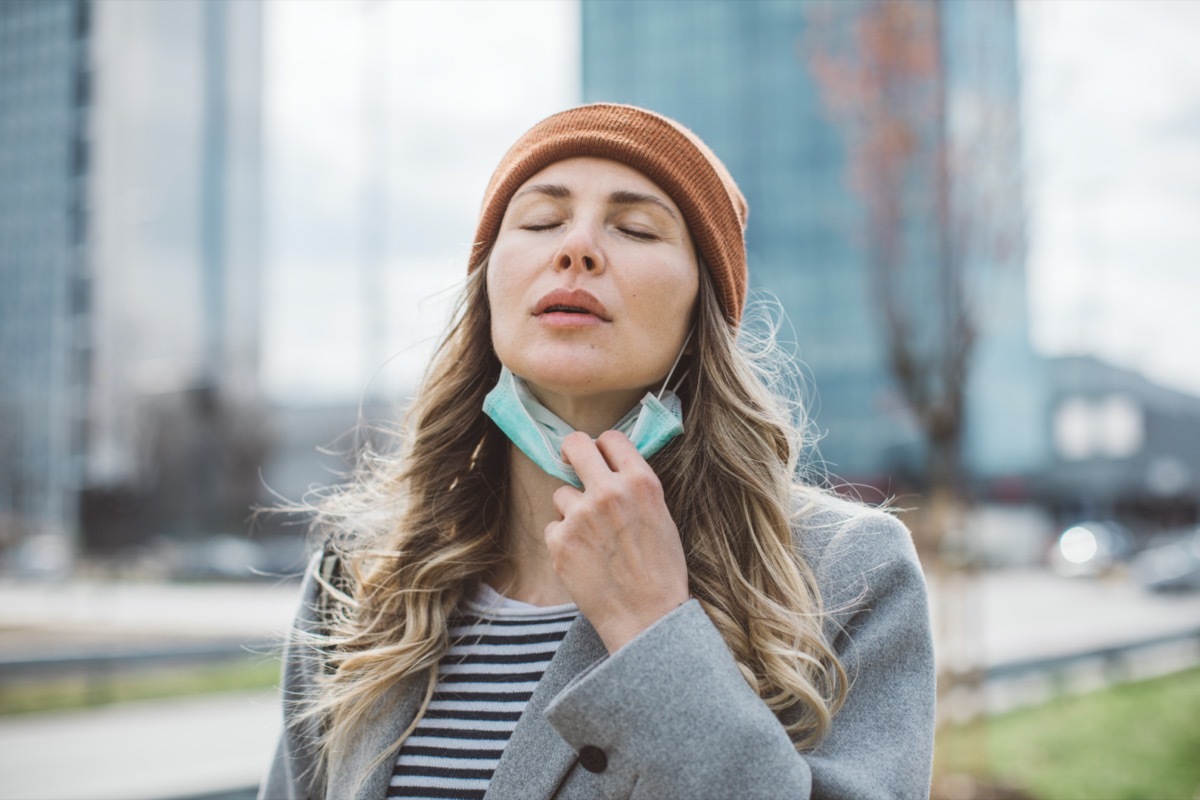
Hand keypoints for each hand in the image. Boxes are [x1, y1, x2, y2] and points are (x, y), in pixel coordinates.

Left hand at [545, 430, 689, 652]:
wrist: (647, 617)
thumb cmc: (661, 572)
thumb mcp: (661, 517)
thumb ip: (636, 489)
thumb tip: (611, 469)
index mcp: (641, 483)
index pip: (611, 438)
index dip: (603, 446)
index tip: (598, 456)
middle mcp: (609, 492)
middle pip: (575, 445)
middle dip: (571, 451)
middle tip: (570, 462)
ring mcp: (581, 515)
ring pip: (561, 494)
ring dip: (571, 511)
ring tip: (593, 540)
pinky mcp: (560, 541)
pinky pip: (553, 527)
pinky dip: (564, 541)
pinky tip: (584, 559)